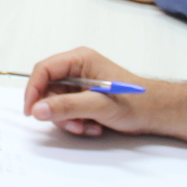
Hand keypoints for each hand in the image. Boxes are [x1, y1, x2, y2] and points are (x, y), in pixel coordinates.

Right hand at [22, 47, 163, 137]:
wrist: (155, 114)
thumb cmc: (135, 102)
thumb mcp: (98, 105)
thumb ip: (67, 107)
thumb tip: (38, 110)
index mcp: (80, 59)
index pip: (44, 70)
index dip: (33, 90)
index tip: (31, 111)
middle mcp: (77, 69)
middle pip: (48, 90)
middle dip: (58, 111)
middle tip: (72, 124)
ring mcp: (80, 84)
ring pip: (56, 104)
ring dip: (69, 121)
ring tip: (88, 127)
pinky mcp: (83, 98)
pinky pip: (67, 112)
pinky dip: (77, 123)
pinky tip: (94, 127)